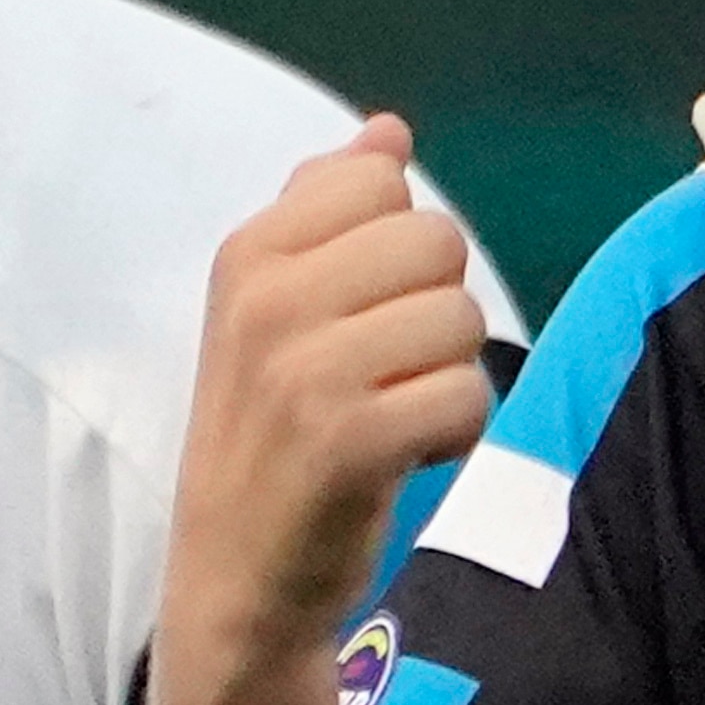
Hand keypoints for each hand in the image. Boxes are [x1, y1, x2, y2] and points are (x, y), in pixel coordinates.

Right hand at [159, 119, 495, 704]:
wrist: (237, 573)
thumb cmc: (272, 428)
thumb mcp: (276, 309)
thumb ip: (330, 212)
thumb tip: (388, 131)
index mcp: (247, 253)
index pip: (383, 182)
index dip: (401, 251)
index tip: (357, 311)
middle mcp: (266, 299)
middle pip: (439, 242)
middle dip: (436, 312)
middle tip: (382, 373)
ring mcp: (303, 369)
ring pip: (462, 319)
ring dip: (448, 378)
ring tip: (389, 416)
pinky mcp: (349, 439)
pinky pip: (467, 395)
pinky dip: (455, 435)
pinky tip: (403, 458)